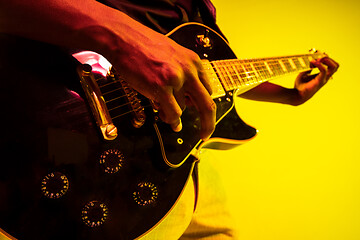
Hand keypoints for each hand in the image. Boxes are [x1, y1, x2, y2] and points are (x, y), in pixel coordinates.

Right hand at [108, 24, 215, 140]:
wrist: (123, 38)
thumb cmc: (144, 47)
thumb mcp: (173, 56)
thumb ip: (183, 75)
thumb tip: (186, 101)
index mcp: (194, 61)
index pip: (207, 90)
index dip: (202, 105)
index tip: (203, 116)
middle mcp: (188, 70)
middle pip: (207, 105)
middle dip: (208, 123)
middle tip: (204, 134)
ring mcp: (175, 79)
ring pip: (182, 109)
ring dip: (172, 113)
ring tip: (160, 106)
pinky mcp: (160, 87)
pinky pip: (172, 113)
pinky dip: (170, 120)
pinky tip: (165, 117)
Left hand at [294, 57, 338, 103]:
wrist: (297, 95)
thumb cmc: (300, 86)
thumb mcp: (303, 74)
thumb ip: (307, 68)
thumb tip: (310, 62)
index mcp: (322, 76)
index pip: (331, 65)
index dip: (325, 59)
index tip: (315, 56)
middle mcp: (325, 77)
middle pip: (335, 65)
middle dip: (328, 59)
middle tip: (319, 57)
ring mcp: (323, 79)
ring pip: (334, 67)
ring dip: (327, 60)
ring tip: (318, 59)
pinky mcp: (319, 81)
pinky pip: (324, 71)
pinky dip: (319, 64)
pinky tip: (313, 62)